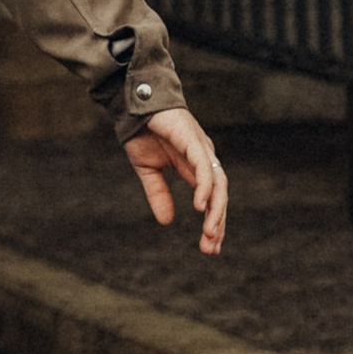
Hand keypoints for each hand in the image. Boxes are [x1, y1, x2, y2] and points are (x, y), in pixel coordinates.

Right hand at [125, 106, 228, 255]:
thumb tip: (167, 222)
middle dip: (216, 223)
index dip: (213, 223)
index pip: (211, 200)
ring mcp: (201, 148)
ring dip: (215, 211)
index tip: (209, 247)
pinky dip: (205, 188)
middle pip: (220, 196)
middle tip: (209, 248)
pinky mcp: (193, 140)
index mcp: (195, 166)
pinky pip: (204, 168)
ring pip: (217, 185)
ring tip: (209, 234)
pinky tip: (200, 206)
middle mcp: (204, 158)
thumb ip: (159, 194)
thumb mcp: (149, 170)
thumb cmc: (142, 132)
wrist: (132, 105)